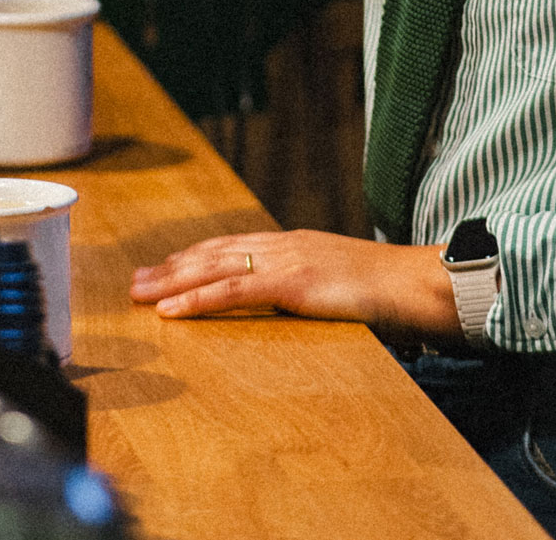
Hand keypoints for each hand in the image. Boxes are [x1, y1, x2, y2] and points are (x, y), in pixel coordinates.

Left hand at [130, 230, 459, 338]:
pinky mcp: (292, 283)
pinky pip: (233, 293)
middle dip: (173, 266)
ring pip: (215, 268)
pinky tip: (171, 311)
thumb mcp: (343, 282)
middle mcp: (284, 245)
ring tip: (139, 294)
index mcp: (296, 245)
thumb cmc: (391, 290)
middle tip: (136, 280)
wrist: (419, 282)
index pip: (235, 247)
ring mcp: (287, 260)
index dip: (197, 257)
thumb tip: (299, 302)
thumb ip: (315, 286)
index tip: (166, 267)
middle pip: (216, 253)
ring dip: (172, 281)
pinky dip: (197, 299)